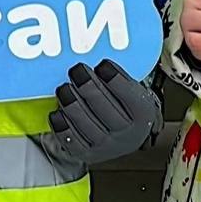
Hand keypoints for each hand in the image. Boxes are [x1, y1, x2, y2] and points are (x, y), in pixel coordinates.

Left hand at [45, 59, 163, 169]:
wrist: (123, 138)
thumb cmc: (125, 108)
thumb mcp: (132, 91)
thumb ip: (118, 76)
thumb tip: (99, 48)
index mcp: (142, 114)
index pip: (127, 92)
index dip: (112, 76)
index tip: (102, 64)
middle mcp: (126, 133)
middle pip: (101, 104)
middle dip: (85, 83)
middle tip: (76, 70)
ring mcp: (106, 145)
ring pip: (82, 119)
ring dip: (69, 99)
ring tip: (64, 88)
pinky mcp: (87, 153)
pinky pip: (69, 137)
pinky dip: (61, 122)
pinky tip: (58, 110)